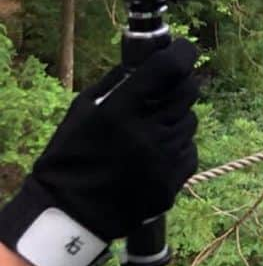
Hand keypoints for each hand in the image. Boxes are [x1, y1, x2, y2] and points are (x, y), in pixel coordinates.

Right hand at [0, 40, 198, 265]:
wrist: (68, 215)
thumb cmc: (71, 155)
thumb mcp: (84, 109)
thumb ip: (119, 81)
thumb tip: (151, 58)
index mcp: (118, 112)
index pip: (168, 68)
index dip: (182, 53)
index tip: (182, 50)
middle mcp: (144, 135)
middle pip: (188, 92)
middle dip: (179, 85)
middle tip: (164, 92)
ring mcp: (161, 162)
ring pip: (190, 121)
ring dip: (175, 119)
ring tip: (149, 131)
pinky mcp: (171, 184)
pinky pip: (188, 151)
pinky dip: (176, 148)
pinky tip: (153, 155)